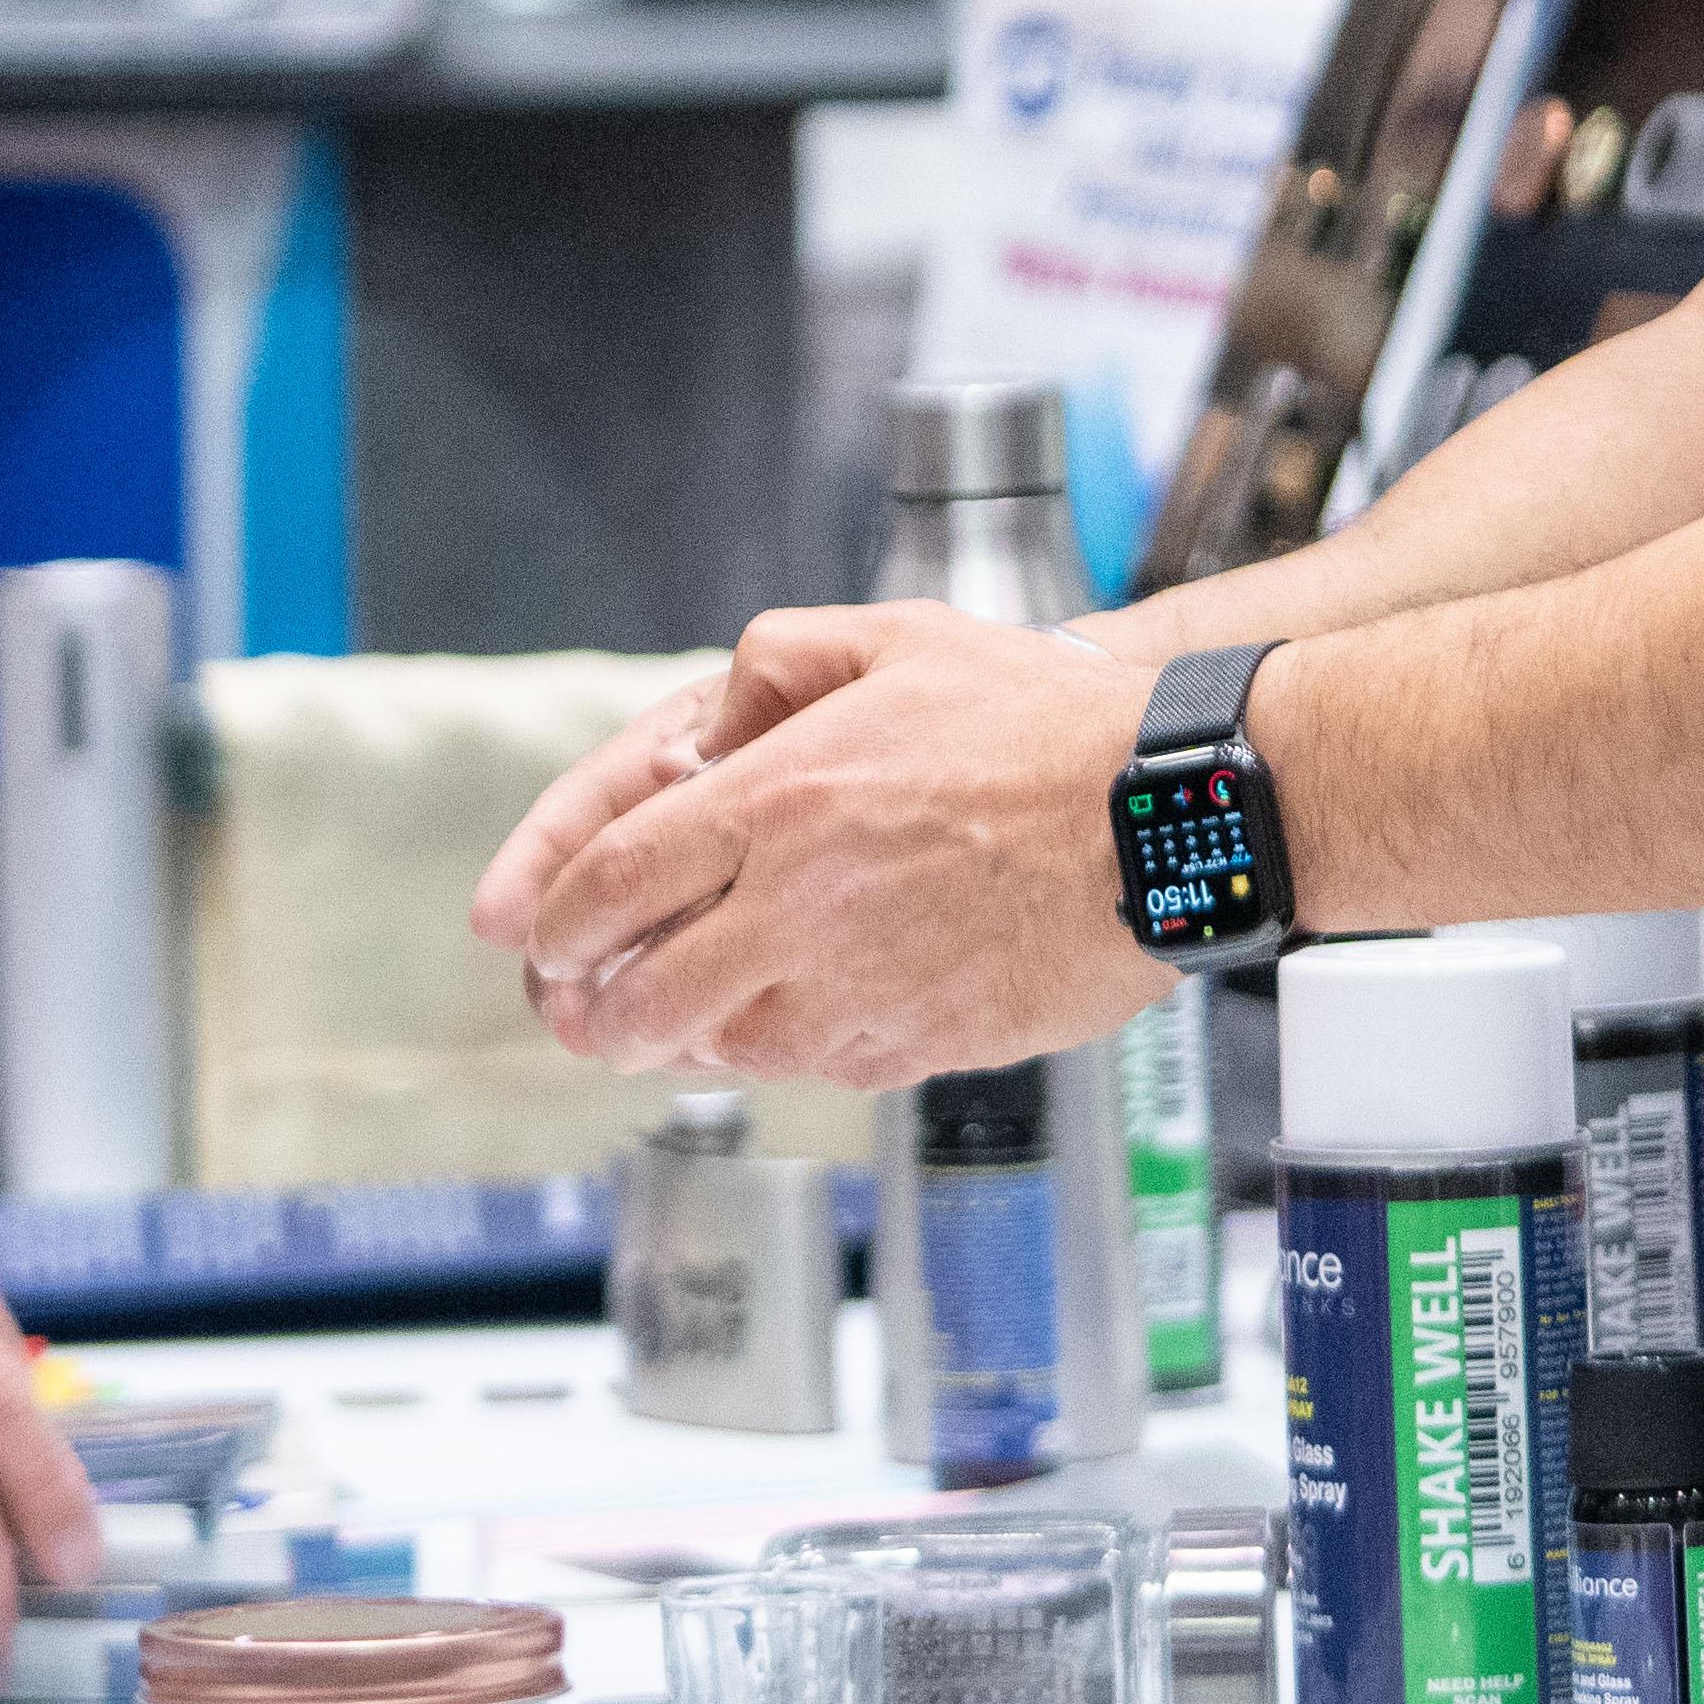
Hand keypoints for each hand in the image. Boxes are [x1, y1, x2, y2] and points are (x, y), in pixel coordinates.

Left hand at [494, 599, 1153, 1090]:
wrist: (1169, 817)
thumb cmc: (1044, 723)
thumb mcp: (894, 637)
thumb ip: (777, 665)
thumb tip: (708, 732)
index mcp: (775, 801)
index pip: (608, 884)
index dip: (552, 918)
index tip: (535, 933)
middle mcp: (796, 910)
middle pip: (636, 1002)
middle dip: (586, 1011)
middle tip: (576, 1005)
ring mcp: (854, 994)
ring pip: (714, 1050)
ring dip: (673, 1042)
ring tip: (661, 1024)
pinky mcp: (914, 1050)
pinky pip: (809, 1066)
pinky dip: (774, 1049)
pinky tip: (778, 1019)